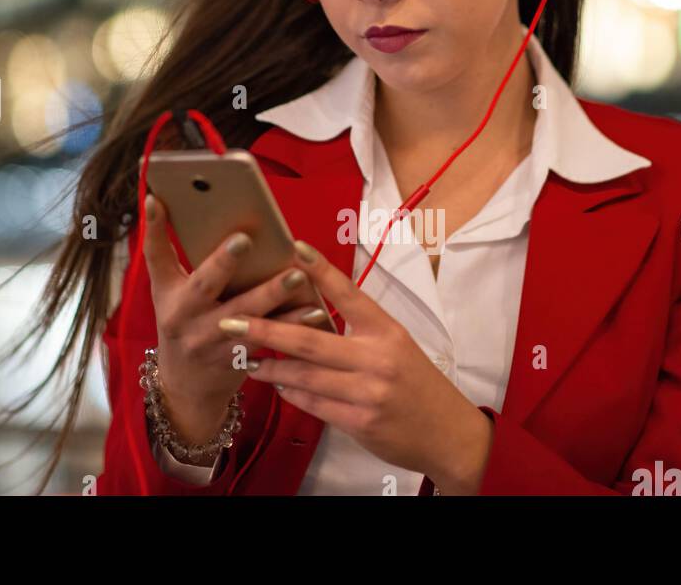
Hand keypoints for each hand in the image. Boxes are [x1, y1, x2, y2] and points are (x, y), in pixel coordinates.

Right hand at [142, 196, 329, 438]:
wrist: (186, 386)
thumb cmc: (186, 324)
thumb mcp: (172, 294)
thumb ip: (181, 260)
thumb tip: (200, 210)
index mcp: (167, 293)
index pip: (155, 255)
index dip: (154, 228)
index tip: (157, 199)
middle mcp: (182, 316)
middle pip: (204, 285)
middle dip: (224, 262)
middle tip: (245, 238)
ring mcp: (208, 341)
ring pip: (243, 316)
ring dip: (271, 296)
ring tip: (298, 276)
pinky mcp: (235, 361)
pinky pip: (267, 340)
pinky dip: (291, 325)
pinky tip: (315, 311)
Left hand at [218, 240, 494, 494]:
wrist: (449, 432)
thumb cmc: (417, 385)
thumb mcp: (397, 348)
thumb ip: (359, 332)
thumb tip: (310, 315)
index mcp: (388, 332)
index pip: (349, 294)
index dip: (321, 270)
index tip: (294, 248)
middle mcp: (378, 358)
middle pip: (311, 340)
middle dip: (266, 329)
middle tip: (232, 320)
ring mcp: (369, 392)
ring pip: (305, 376)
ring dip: (270, 367)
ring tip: (244, 357)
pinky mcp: (360, 422)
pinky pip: (314, 404)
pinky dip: (291, 393)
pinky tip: (276, 384)